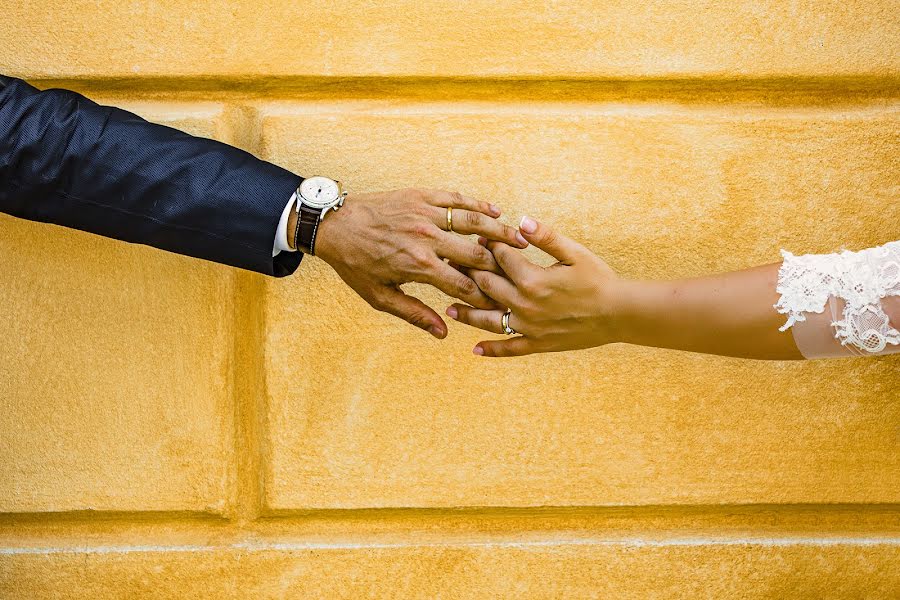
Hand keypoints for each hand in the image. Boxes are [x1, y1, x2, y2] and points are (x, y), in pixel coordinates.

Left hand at [315, 188, 527, 337]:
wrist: (334, 225)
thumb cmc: (356, 264)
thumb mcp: (379, 296)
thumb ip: (414, 314)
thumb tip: (444, 333)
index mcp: (418, 266)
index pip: (464, 286)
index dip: (487, 297)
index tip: (504, 303)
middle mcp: (426, 238)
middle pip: (476, 253)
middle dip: (502, 265)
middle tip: (523, 271)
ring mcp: (424, 213)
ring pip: (473, 221)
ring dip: (500, 230)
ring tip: (522, 238)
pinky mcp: (421, 195)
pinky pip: (456, 198)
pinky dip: (478, 204)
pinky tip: (496, 210)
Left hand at [447, 216, 621, 355]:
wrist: (620, 314)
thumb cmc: (599, 279)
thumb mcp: (574, 252)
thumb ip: (546, 237)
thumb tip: (521, 221)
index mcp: (532, 279)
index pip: (500, 258)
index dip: (487, 245)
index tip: (477, 237)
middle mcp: (524, 305)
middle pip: (486, 286)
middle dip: (468, 272)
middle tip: (452, 264)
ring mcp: (529, 327)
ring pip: (489, 320)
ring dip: (468, 314)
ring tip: (450, 309)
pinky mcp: (538, 343)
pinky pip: (510, 349)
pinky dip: (492, 350)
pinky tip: (475, 350)